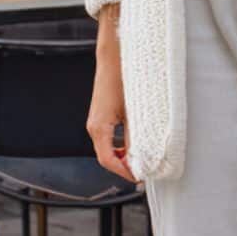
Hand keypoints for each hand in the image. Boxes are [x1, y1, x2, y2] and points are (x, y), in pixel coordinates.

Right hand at [87, 47, 142, 185]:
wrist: (112, 58)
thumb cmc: (121, 80)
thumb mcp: (133, 112)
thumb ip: (135, 135)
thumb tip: (142, 154)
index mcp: (99, 128)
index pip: (108, 161)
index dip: (123, 172)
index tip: (137, 177)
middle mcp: (94, 126)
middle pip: (106, 157)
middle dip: (123, 167)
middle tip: (141, 172)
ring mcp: (96, 121)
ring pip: (106, 148)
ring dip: (121, 157)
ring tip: (139, 160)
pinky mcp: (100, 116)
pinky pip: (107, 138)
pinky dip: (118, 146)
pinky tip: (132, 145)